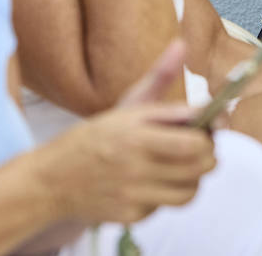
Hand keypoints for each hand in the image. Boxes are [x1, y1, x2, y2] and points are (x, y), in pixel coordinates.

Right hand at [36, 41, 215, 224]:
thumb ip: (159, 78)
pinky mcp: (131, 216)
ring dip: (193, 178)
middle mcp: (135, 166)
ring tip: (180, 164)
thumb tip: (182, 44)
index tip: (210, 129)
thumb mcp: (126, 105)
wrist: (51, 181)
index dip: (210, 136)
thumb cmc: (95, 137)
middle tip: (198, 146)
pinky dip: (166, 194)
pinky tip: (152, 181)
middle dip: (207, 155)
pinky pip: (167, 207)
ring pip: (190, 192)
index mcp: (135, 134)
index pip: (194, 143)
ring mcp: (134, 195)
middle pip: (200, 168)